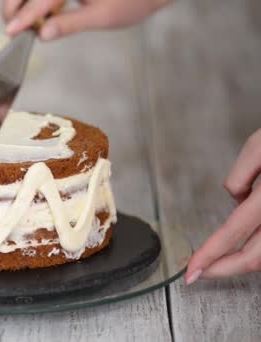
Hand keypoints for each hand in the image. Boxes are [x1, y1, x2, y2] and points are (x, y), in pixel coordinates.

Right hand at [1, 0, 170, 39]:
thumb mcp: (102, 16)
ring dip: (19, 3)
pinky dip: (31, 1)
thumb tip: (42, 35)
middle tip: (11, 29)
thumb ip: (70, 24)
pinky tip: (32, 14)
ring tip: (19, 24)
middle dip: (14, 5)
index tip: (11, 32)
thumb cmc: (132, 0)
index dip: (24, 16)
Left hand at [186, 129, 260, 283]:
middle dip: (224, 269)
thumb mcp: (259, 145)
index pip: (233, 232)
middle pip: (255, 257)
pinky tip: (245, 244)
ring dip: (244, 261)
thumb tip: (237, 202)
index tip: (192, 270)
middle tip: (200, 272)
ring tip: (219, 259)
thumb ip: (241, 176)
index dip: (209, 255)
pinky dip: (260, 249)